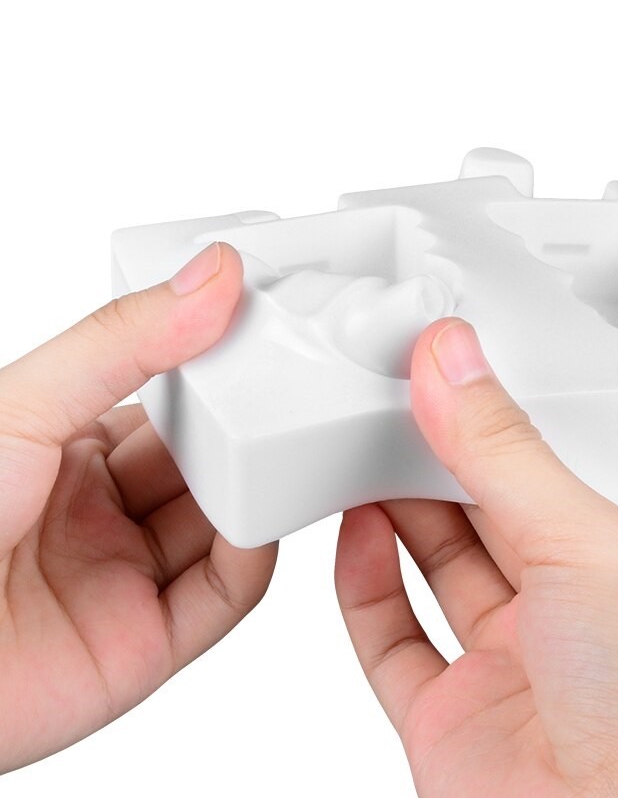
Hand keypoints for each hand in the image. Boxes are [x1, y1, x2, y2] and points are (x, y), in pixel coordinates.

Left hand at [0, 243, 276, 772]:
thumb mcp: (23, 404)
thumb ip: (121, 341)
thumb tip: (211, 276)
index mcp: (71, 453)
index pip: (171, 411)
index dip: (217, 380)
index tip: (262, 340)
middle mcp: (103, 515)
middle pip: (205, 468)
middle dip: (245, 435)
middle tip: (288, 396)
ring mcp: (126, 577)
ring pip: (223, 529)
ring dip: (257, 494)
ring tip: (285, 455)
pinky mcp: (146, 643)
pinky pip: (223, 595)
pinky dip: (253, 559)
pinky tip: (261, 524)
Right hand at [335, 319, 617, 796]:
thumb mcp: (590, 546)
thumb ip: (505, 453)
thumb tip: (450, 362)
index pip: (559, 464)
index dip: (501, 416)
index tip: (449, 367)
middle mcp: (576, 615)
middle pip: (489, 509)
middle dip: (438, 454)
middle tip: (390, 395)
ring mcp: (511, 666)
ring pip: (437, 564)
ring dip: (396, 507)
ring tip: (358, 444)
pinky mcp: (451, 715)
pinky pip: (392, 633)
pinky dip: (365, 580)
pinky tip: (352, 529)